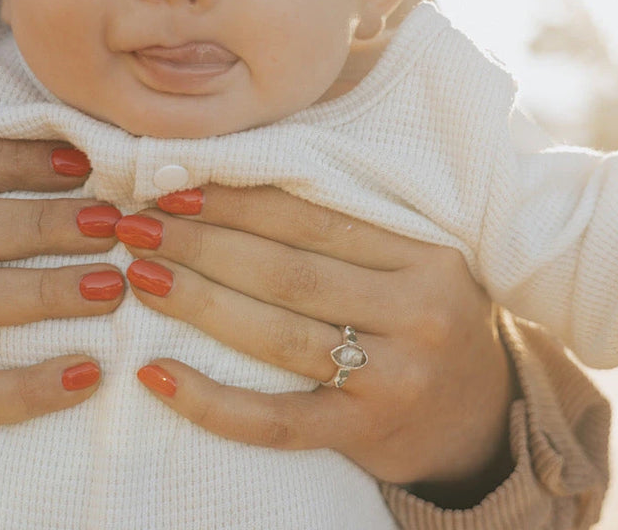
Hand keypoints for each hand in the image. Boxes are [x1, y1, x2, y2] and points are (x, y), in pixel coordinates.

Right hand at [0, 135, 123, 493]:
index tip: (83, 163)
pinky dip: (29, 385)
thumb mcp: (3, 224)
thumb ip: (40, 189)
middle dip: (38, 223)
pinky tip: (89, 373)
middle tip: (112, 224)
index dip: (7, 156)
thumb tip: (121, 158)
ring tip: (111, 288)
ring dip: (41, 291)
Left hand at [119, 185, 514, 490]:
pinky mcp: (366, 433)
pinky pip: (277, 422)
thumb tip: (238, 184)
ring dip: (199, 303)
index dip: (238, 201)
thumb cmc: (430, 322)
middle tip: (137, 225)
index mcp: (426, 256)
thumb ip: (352, 230)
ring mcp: (394, 377)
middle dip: (204, 244)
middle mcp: (418, 312)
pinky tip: (157, 376)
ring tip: (140, 277)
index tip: (174, 185)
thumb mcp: (415, 264)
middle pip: (290, 272)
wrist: (480, 416)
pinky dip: (212, 402)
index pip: (316, 219)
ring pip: (278, 336)